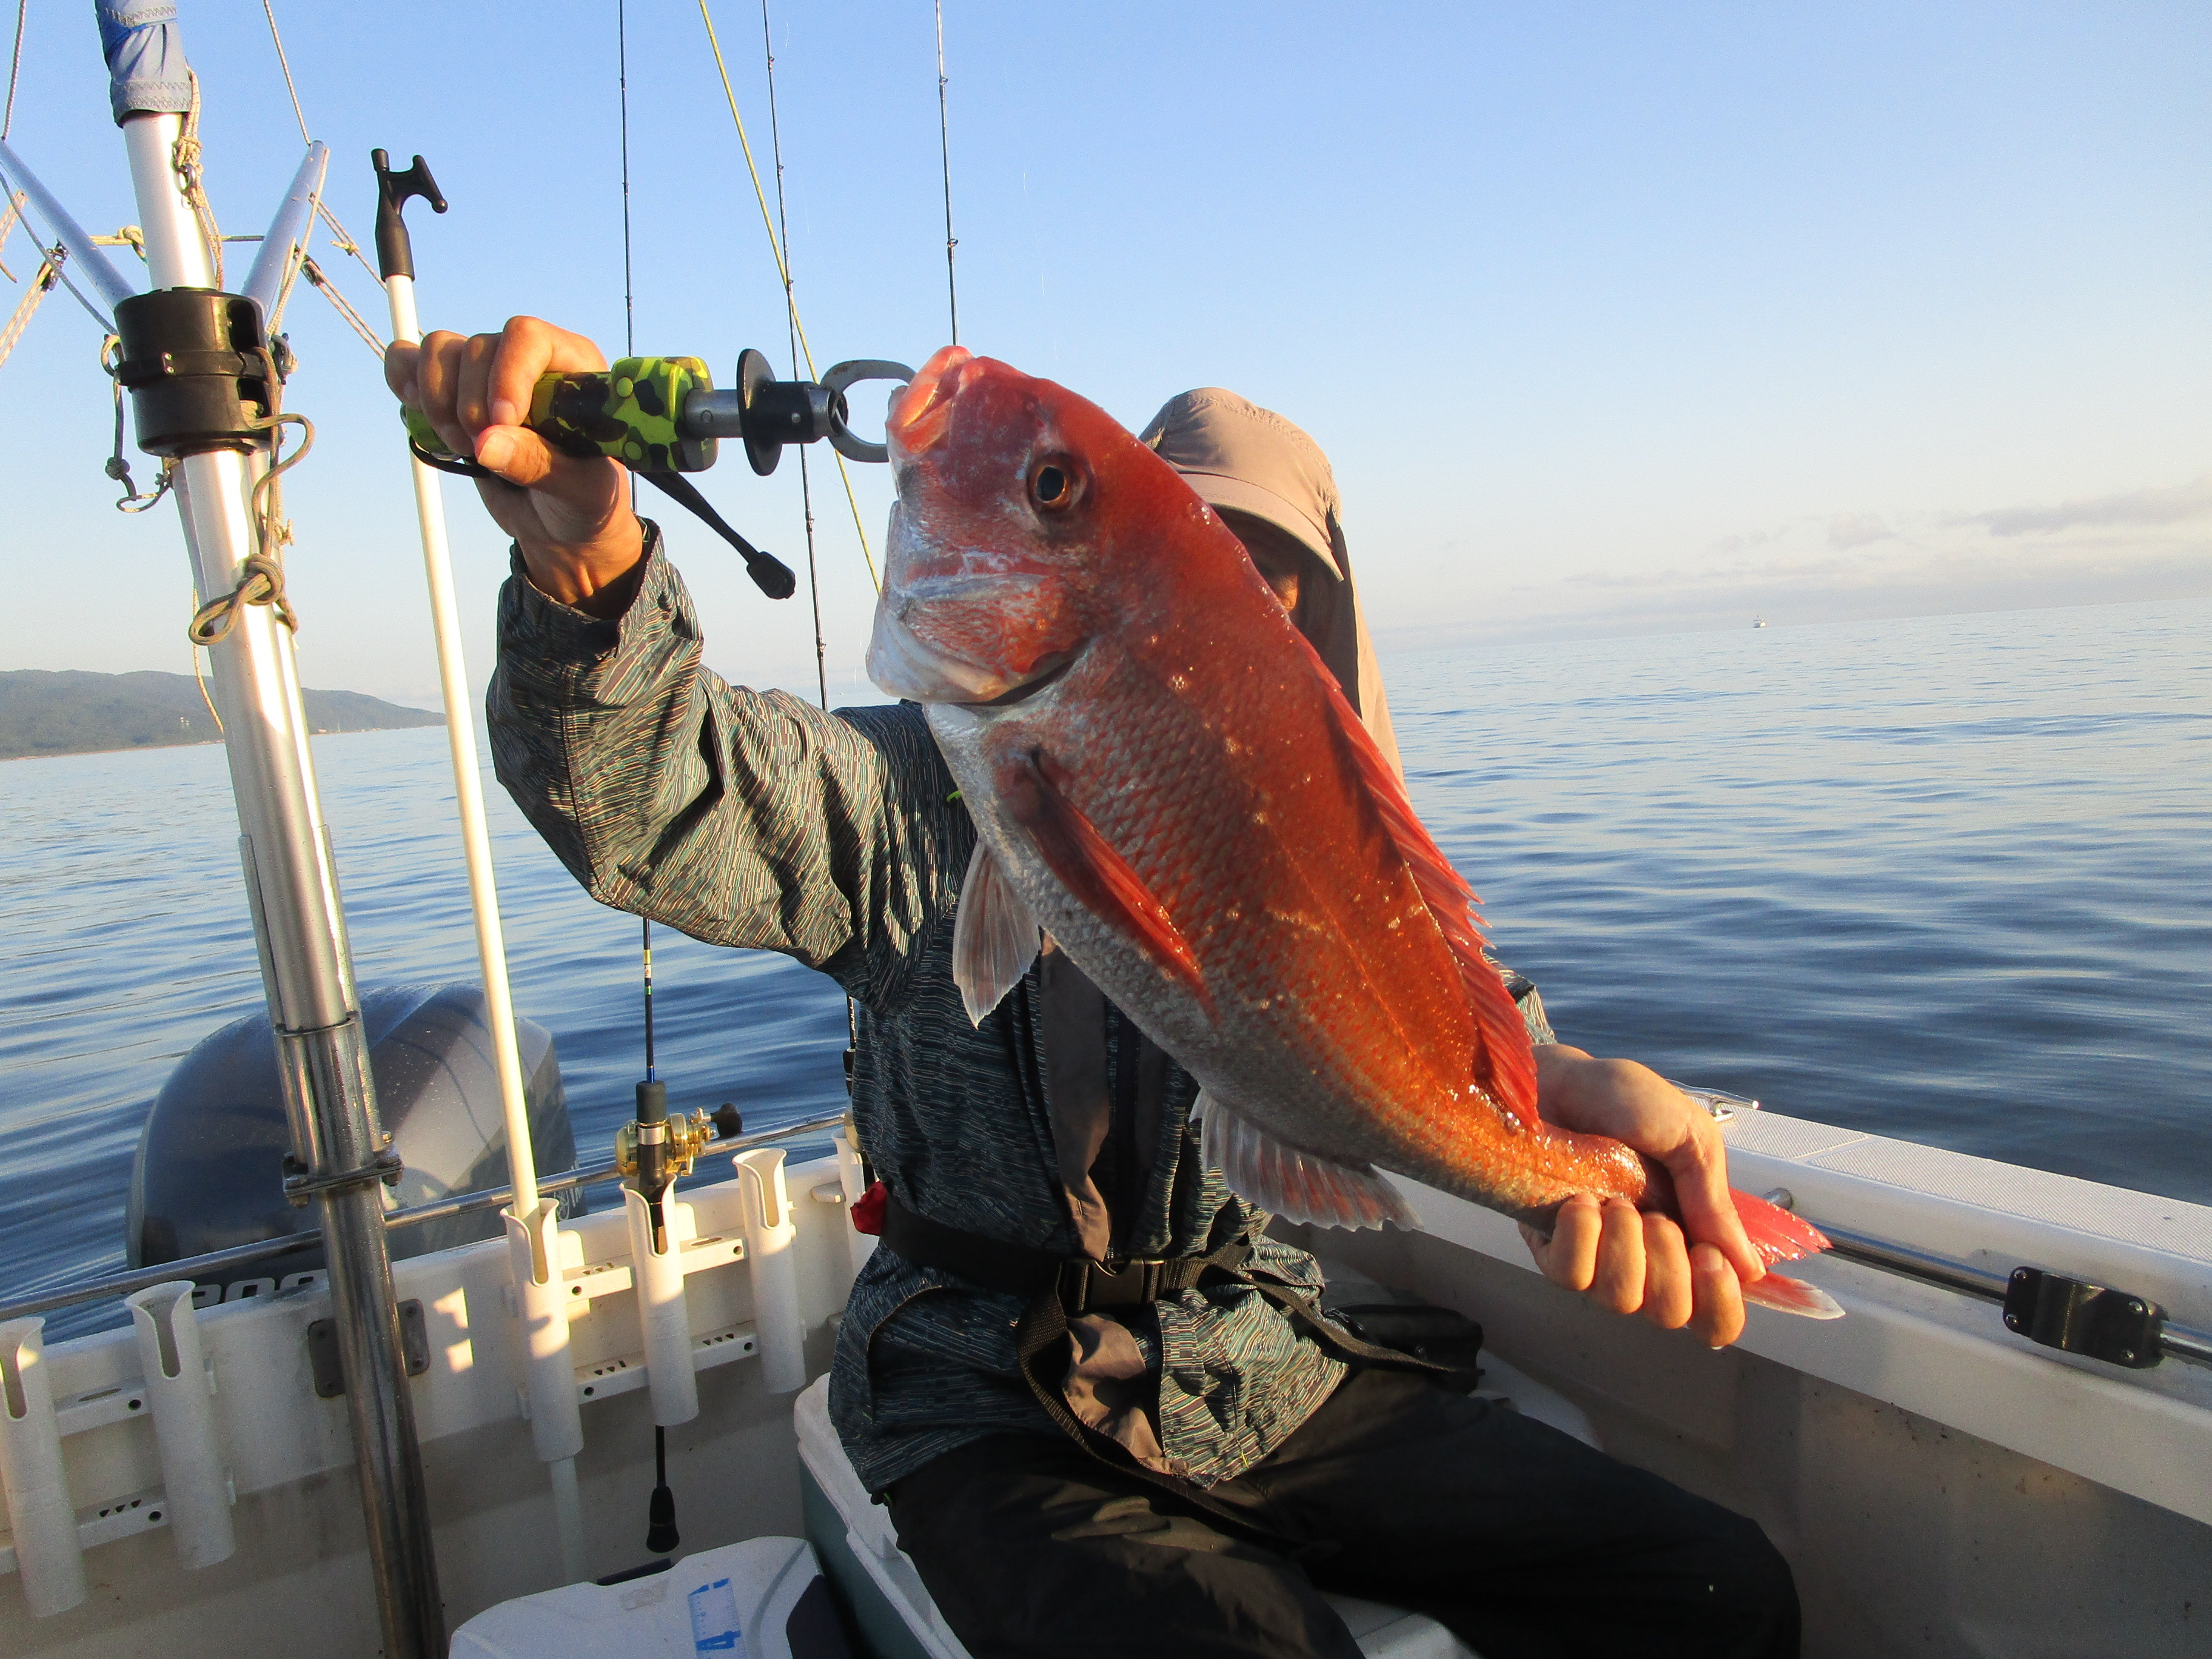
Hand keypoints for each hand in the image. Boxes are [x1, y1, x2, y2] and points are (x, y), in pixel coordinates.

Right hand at [384, 316, 644, 614]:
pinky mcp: (449, 390)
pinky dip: (402, 380)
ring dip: (437, 401)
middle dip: (468, 406)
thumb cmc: (584, 502)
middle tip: (481, 453)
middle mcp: (528, 359)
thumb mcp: (578, 491)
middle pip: (477, 347)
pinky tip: (418, 415)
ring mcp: (485, 371)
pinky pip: (408, 360)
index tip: (502, 422)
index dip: (506, 375)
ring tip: (461, 447)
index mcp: (574, 369)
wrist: (560, 524)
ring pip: (440, 349)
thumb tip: (485, 443)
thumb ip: (538, 463)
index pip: (528, 338)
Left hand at [1517, 1044, 1762, 1347]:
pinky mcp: (1551, 1247)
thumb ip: (1716, 1202)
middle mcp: (1645, 1261)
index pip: (1716, 1315)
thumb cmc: (1625, 1102)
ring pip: (1621, 1299)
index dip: (1720, 1303)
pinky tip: (1582, 1202)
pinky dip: (1582, 1239)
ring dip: (1625, 1247)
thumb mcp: (1689, 1137)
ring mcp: (1596, 1259)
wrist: (1561, 1078)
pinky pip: (1570, 1276)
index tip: (1710, 1259)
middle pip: (1670, 1314)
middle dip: (1669, 1264)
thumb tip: (1750, 1270)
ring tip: (1617, 1200)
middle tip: (1656, 1215)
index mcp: (1690, 1239)